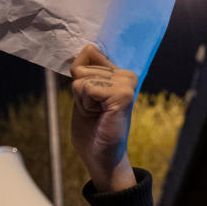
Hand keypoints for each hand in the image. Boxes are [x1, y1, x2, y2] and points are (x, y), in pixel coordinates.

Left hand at [70, 45, 137, 192]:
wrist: (100, 158)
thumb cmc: (92, 130)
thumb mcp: (82, 94)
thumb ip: (84, 71)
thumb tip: (88, 48)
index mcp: (118, 74)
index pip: (89, 52)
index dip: (79, 76)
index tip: (90, 98)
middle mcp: (127, 76)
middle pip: (81, 67)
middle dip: (79, 91)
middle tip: (94, 111)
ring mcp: (127, 85)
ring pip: (82, 78)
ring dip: (82, 99)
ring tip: (96, 114)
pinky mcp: (124, 95)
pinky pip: (87, 88)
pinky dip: (85, 103)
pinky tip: (98, 115)